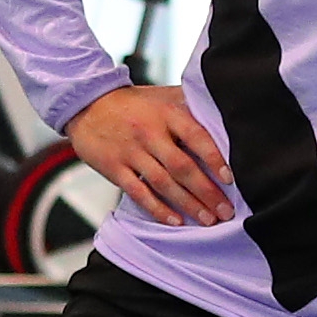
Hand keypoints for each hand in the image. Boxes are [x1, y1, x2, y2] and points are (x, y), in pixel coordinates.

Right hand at [67, 82, 235, 227]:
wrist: (87, 104)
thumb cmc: (132, 104)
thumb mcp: (163, 95)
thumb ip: (191, 104)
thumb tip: (224, 115)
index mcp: (166, 114)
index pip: (195, 135)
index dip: (213, 157)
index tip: (229, 178)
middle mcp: (149, 133)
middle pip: (182, 166)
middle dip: (206, 191)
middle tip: (225, 210)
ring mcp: (131, 152)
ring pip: (163, 183)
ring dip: (188, 204)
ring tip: (208, 219)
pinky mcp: (114, 168)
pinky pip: (139, 192)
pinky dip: (157, 209)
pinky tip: (175, 221)